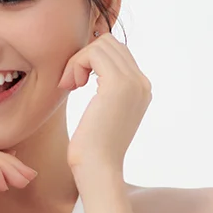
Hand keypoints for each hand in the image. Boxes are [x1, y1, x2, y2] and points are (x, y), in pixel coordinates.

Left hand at [59, 33, 151, 175]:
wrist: (97, 169)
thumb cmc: (91, 147)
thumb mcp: (101, 113)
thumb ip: (103, 90)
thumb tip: (88, 67)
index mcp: (140, 89)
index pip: (116, 52)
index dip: (90, 60)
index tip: (75, 83)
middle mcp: (142, 83)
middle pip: (110, 43)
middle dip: (84, 57)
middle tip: (71, 83)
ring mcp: (133, 82)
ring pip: (101, 44)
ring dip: (78, 60)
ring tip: (71, 85)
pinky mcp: (117, 85)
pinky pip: (93, 53)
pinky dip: (76, 64)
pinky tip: (71, 86)